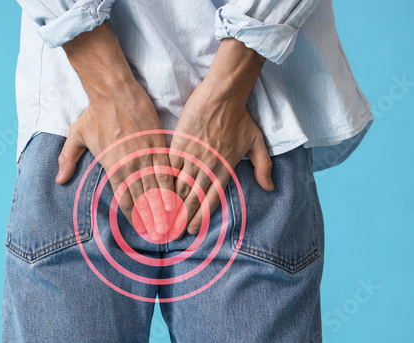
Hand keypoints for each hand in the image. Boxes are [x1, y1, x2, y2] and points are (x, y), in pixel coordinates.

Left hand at [56, 22, 175, 241]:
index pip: (125, 198)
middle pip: (143, 198)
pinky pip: (168, 168)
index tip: (140, 228)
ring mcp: (146, 154)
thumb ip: (67, 160)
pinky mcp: (158, 143)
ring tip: (171, 222)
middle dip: (152, 218)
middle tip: (159, 234)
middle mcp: (131, 165)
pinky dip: (173, 184)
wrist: (114, 92)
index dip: (133, 216)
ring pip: (158, 186)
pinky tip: (178, 196)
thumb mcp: (76, 136)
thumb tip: (59, 179)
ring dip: (164, 207)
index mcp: (113, 167)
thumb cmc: (94, 114)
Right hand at [169, 38, 273, 235]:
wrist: (222, 96)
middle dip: (183, 216)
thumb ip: (263, 167)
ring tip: (164, 218)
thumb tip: (270, 188)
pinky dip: (163, 181)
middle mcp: (207, 167)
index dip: (201, 216)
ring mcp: (192, 156)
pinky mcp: (179, 144)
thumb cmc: (240, 118)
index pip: (211, 199)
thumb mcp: (257, 143)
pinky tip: (157, 193)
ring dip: (172, 203)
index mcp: (224, 169)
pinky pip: (169, 167)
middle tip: (175, 231)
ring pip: (179, 186)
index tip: (192, 229)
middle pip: (193, 198)